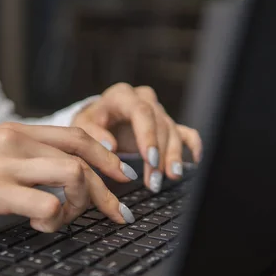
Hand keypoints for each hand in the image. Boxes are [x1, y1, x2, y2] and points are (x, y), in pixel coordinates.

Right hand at [0, 123, 138, 236]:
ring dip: (82, 204)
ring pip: (73, 176)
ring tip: (64, 220)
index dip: (106, 156)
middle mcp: (15, 140)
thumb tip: (64, 176)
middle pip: (83, 157)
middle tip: (119, 212)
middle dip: (109, 189)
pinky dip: (54, 221)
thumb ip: (26, 158)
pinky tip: (39, 227)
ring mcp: (5, 164)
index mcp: (16, 131)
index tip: (121, 176)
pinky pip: (46, 205)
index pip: (76, 136)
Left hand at [72, 83, 201, 192]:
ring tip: (171, 177)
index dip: (148, 136)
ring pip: (173, 131)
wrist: (97, 118)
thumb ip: (92, 133)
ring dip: (173, 156)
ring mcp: (157, 111)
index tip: (150, 159)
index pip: (141, 112)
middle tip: (155, 179)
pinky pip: (185, 131)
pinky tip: (195, 160)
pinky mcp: (166, 123)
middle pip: (160, 124)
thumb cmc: (89, 122)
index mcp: (122, 96)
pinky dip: (192, 145)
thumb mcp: (81, 125)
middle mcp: (143, 100)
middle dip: (160, 154)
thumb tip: (110, 146)